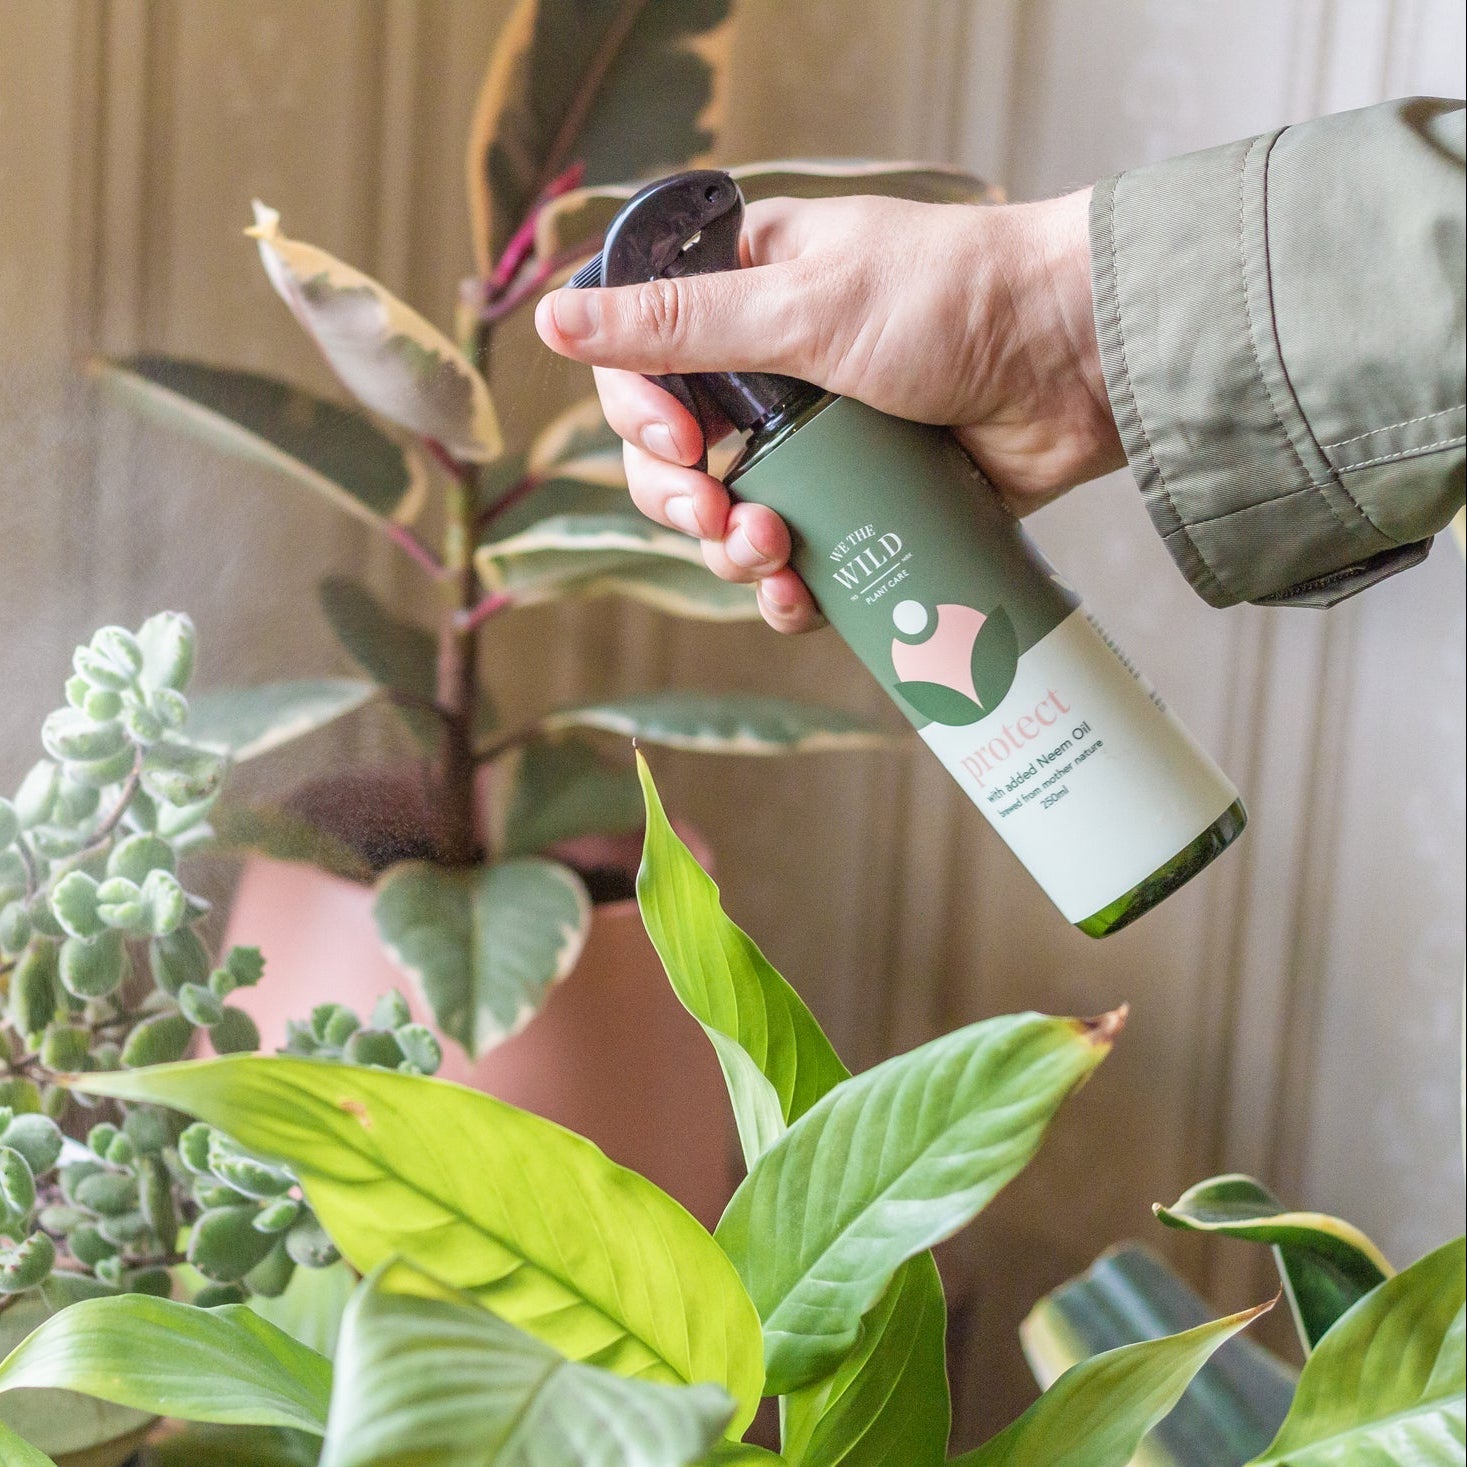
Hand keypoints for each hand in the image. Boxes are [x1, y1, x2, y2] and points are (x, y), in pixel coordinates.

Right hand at [534, 187, 1122, 631]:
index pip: (643, 364)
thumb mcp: (803, 306)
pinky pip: (801, 562)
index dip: (639, 415)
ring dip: (734, 555)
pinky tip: (800, 599)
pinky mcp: (866, 503)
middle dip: (681, 502)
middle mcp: (771, 373)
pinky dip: (788, 591)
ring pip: (732, 522)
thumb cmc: (952, 301)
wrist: (1080, 359)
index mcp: (747, 298)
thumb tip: (553, 320)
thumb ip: (677, 324)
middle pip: (675, 460)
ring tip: (776, 555)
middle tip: (717, 516)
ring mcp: (820, 444)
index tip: (680, 443)